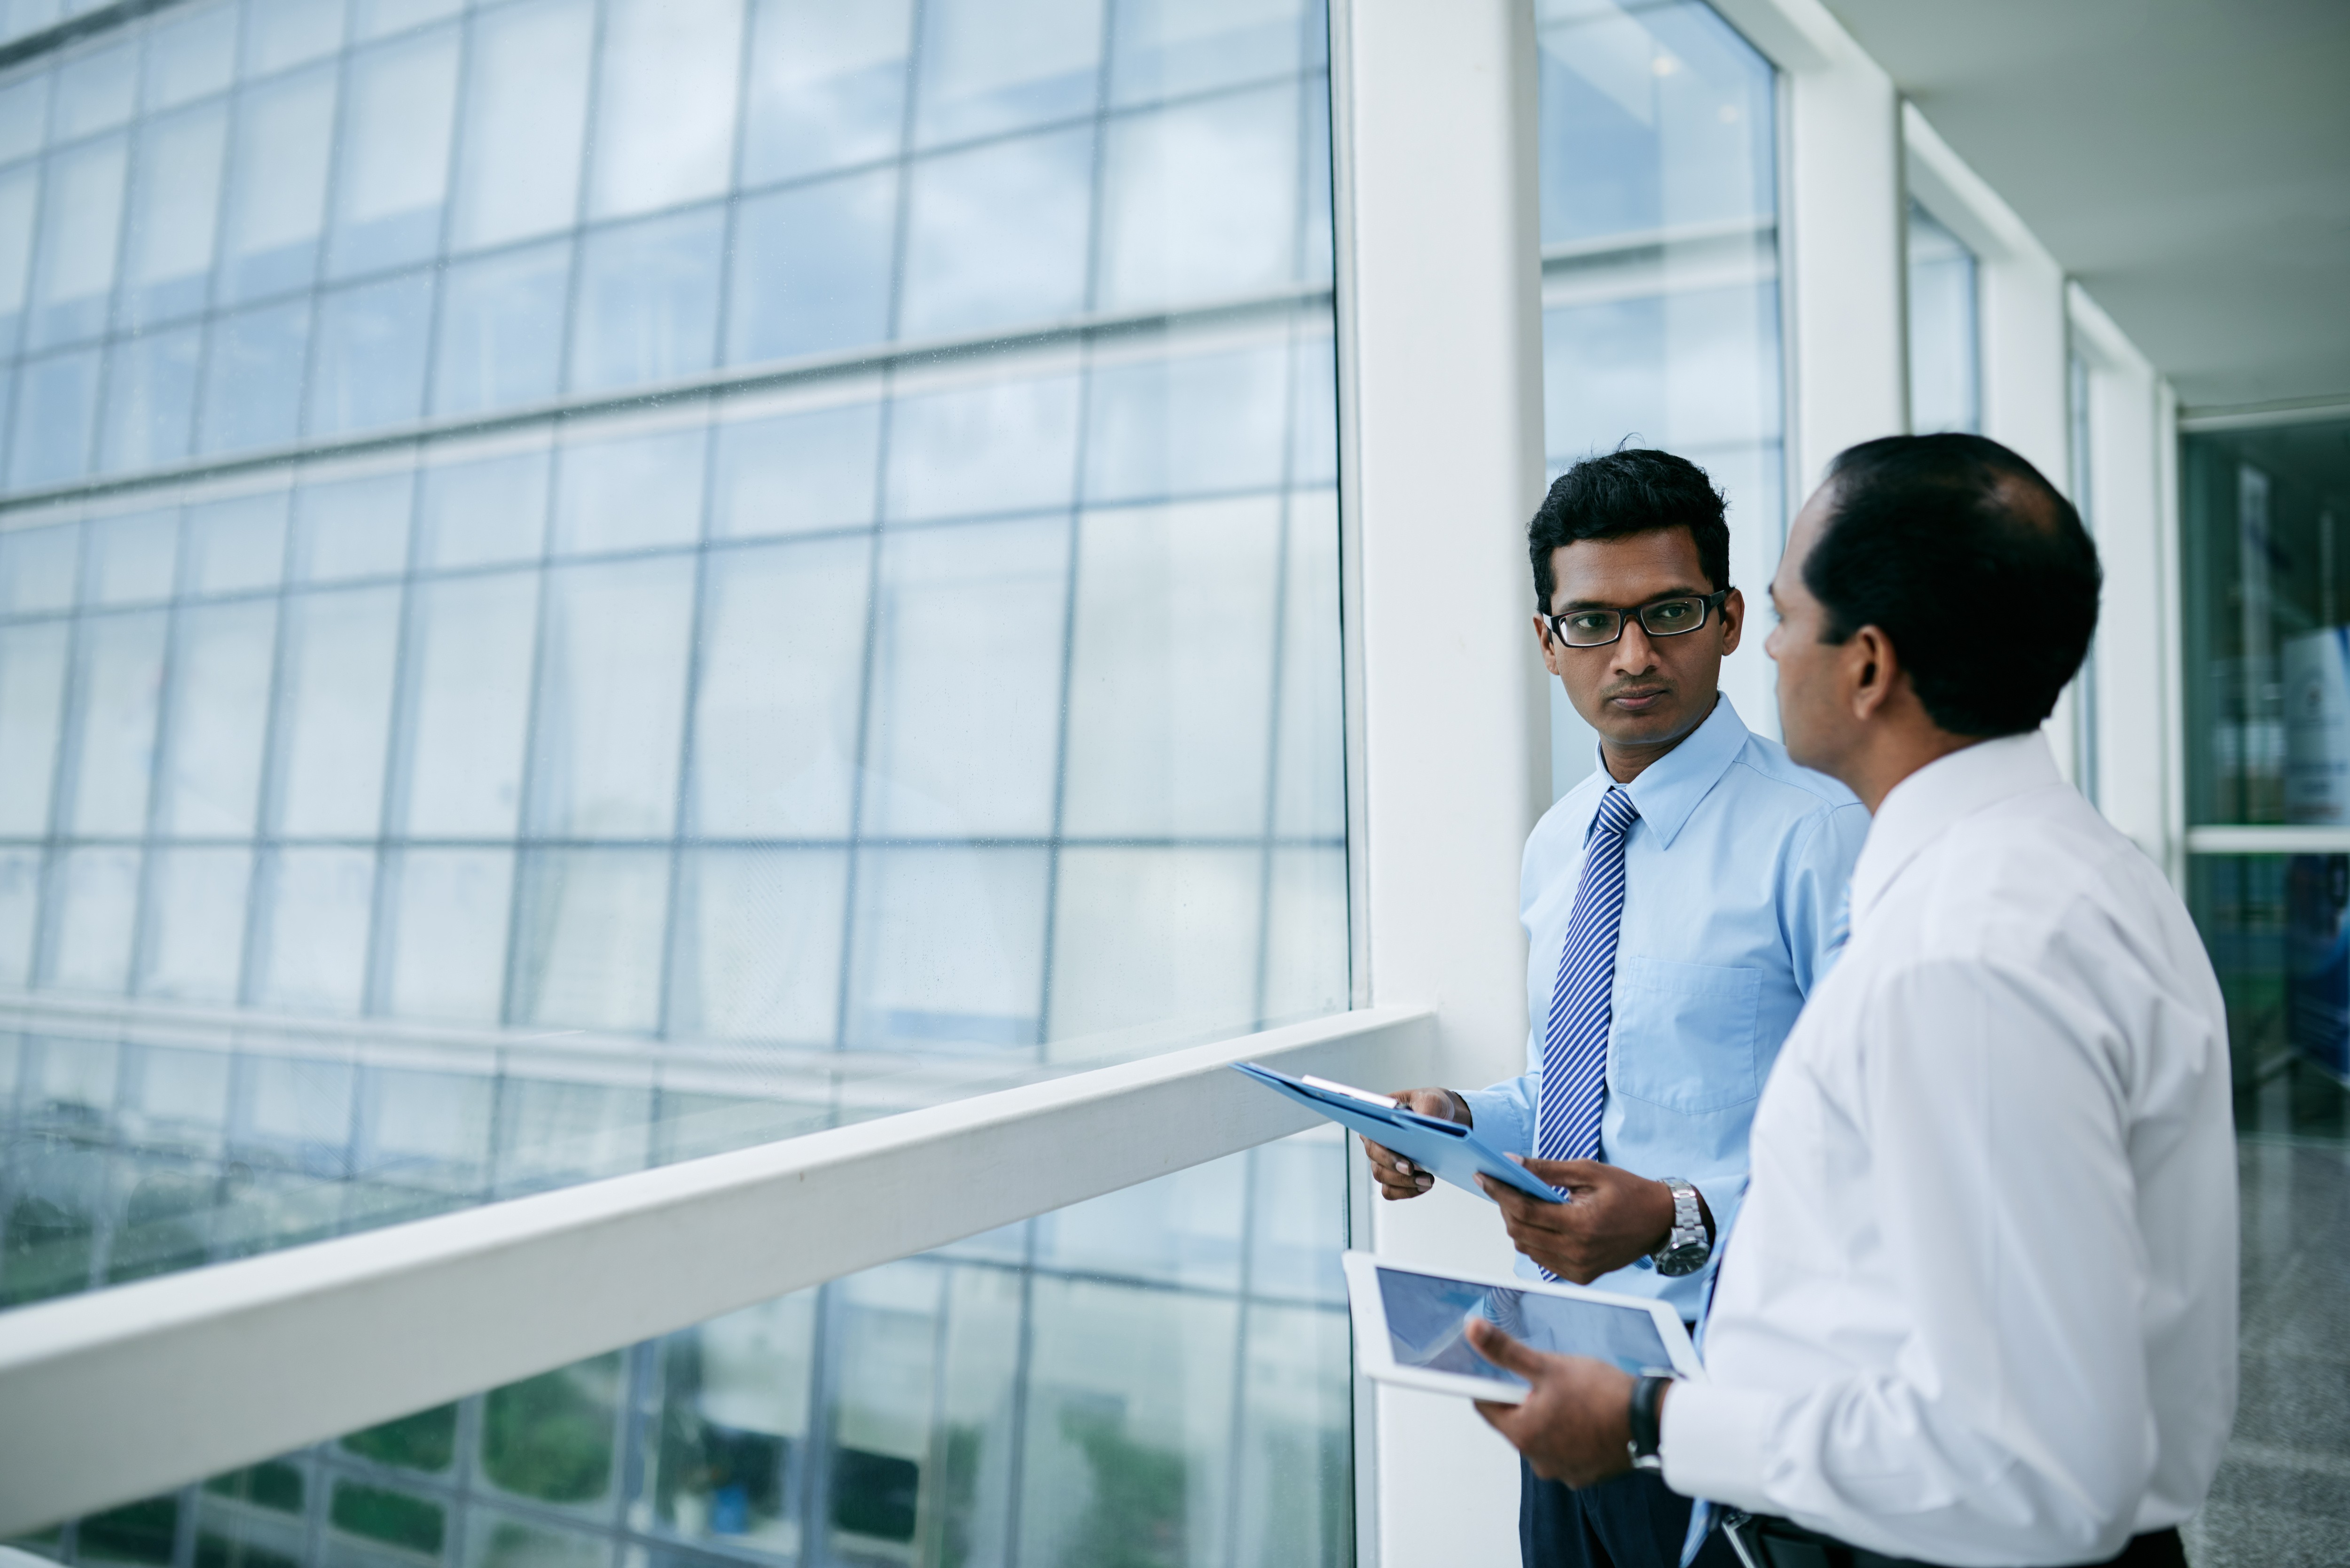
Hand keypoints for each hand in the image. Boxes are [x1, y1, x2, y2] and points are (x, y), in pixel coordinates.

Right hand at [1362, 1088, 1470, 1199]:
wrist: (1443, 1116)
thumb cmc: (1430, 1104)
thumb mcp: (1431, 1098)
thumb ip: (1427, 1108)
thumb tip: (1425, 1124)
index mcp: (1376, 1122)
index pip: (1372, 1142)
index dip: (1386, 1156)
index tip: (1407, 1165)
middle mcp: (1376, 1143)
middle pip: (1377, 1166)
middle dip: (1398, 1173)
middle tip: (1419, 1173)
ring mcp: (1383, 1161)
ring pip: (1385, 1180)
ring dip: (1406, 1185)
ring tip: (1428, 1180)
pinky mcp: (1394, 1175)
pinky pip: (1392, 1191)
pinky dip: (1407, 1191)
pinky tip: (1423, 1186)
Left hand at [1465, 1315, 1641, 1485]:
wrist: (1650, 1422)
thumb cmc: (1601, 1394)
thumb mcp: (1548, 1366)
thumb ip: (1506, 1351)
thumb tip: (1472, 1331)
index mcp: (1522, 1435)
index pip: (1487, 1405)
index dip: (1494, 1383)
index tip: (1509, 1369)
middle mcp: (1537, 1460)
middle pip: (1516, 1421)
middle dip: (1528, 1398)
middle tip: (1552, 1380)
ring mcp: (1562, 1470)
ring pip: (1543, 1435)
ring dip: (1550, 1417)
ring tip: (1575, 1397)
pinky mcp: (1585, 1474)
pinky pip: (1566, 1449)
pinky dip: (1571, 1434)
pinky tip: (1589, 1416)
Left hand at [1476, 1162, 1708, 1283]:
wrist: (1661, 1222)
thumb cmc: (1628, 1192)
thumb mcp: (1589, 1171)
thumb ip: (1547, 1170)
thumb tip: (1511, 1162)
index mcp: (1581, 1224)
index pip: (1525, 1211)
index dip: (1499, 1192)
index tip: (1482, 1176)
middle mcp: (1578, 1252)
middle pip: (1520, 1231)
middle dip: (1504, 1207)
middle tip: (1501, 1186)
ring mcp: (1579, 1268)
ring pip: (1526, 1248)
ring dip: (1517, 1224)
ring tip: (1521, 1202)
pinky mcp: (1580, 1277)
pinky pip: (1542, 1259)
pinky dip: (1533, 1240)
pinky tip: (1540, 1222)